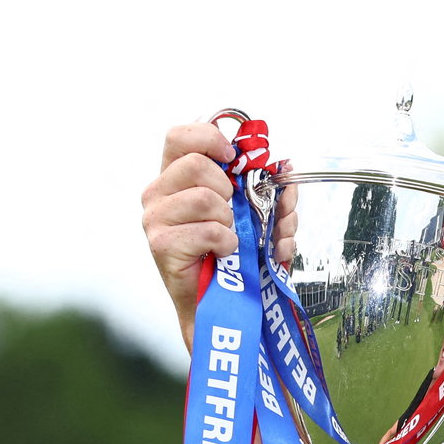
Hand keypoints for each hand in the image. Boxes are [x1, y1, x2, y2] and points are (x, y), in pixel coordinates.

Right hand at [139, 122, 298, 347]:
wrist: (219, 308)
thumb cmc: (235, 261)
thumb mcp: (259, 220)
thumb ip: (272, 194)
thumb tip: (287, 169)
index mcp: (176, 178)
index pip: (180, 136)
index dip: (210, 137)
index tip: (233, 159)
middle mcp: (159, 194)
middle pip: (197, 164)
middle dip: (229, 190)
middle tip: (233, 215)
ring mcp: (156, 219)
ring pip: (205, 198)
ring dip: (230, 221)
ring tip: (229, 239)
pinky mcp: (162, 245)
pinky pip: (209, 230)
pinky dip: (227, 242)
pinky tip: (225, 253)